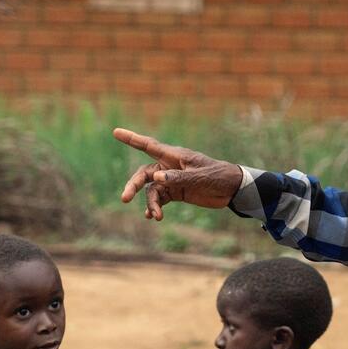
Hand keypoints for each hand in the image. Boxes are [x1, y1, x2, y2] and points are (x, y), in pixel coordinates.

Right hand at [114, 128, 242, 220]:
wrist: (232, 189)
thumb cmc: (217, 176)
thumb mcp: (199, 177)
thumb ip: (178, 178)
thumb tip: (156, 179)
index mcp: (174, 156)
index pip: (149, 145)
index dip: (132, 139)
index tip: (115, 132)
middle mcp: (169, 166)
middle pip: (144, 174)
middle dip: (133, 185)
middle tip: (124, 198)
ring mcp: (172, 180)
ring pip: (151, 190)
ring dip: (150, 203)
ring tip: (155, 216)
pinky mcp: (176, 192)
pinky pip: (160, 199)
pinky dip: (156, 207)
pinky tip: (154, 216)